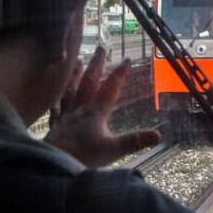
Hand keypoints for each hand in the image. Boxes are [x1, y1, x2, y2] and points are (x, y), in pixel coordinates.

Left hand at [45, 47, 160, 167]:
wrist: (54, 164)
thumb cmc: (84, 157)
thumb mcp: (114, 150)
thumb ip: (135, 141)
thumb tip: (158, 135)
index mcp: (95, 113)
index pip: (110, 89)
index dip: (119, 74)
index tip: (126, 59)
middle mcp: (80, 110)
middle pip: (88, 82)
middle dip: (96, 65)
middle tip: (101, 48)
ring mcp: (65, 117)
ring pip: (70, 90)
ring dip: (75, 75)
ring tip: (77, 61)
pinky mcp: (54, 126)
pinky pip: (55, 108)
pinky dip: (55, 99)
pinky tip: (54, 95)